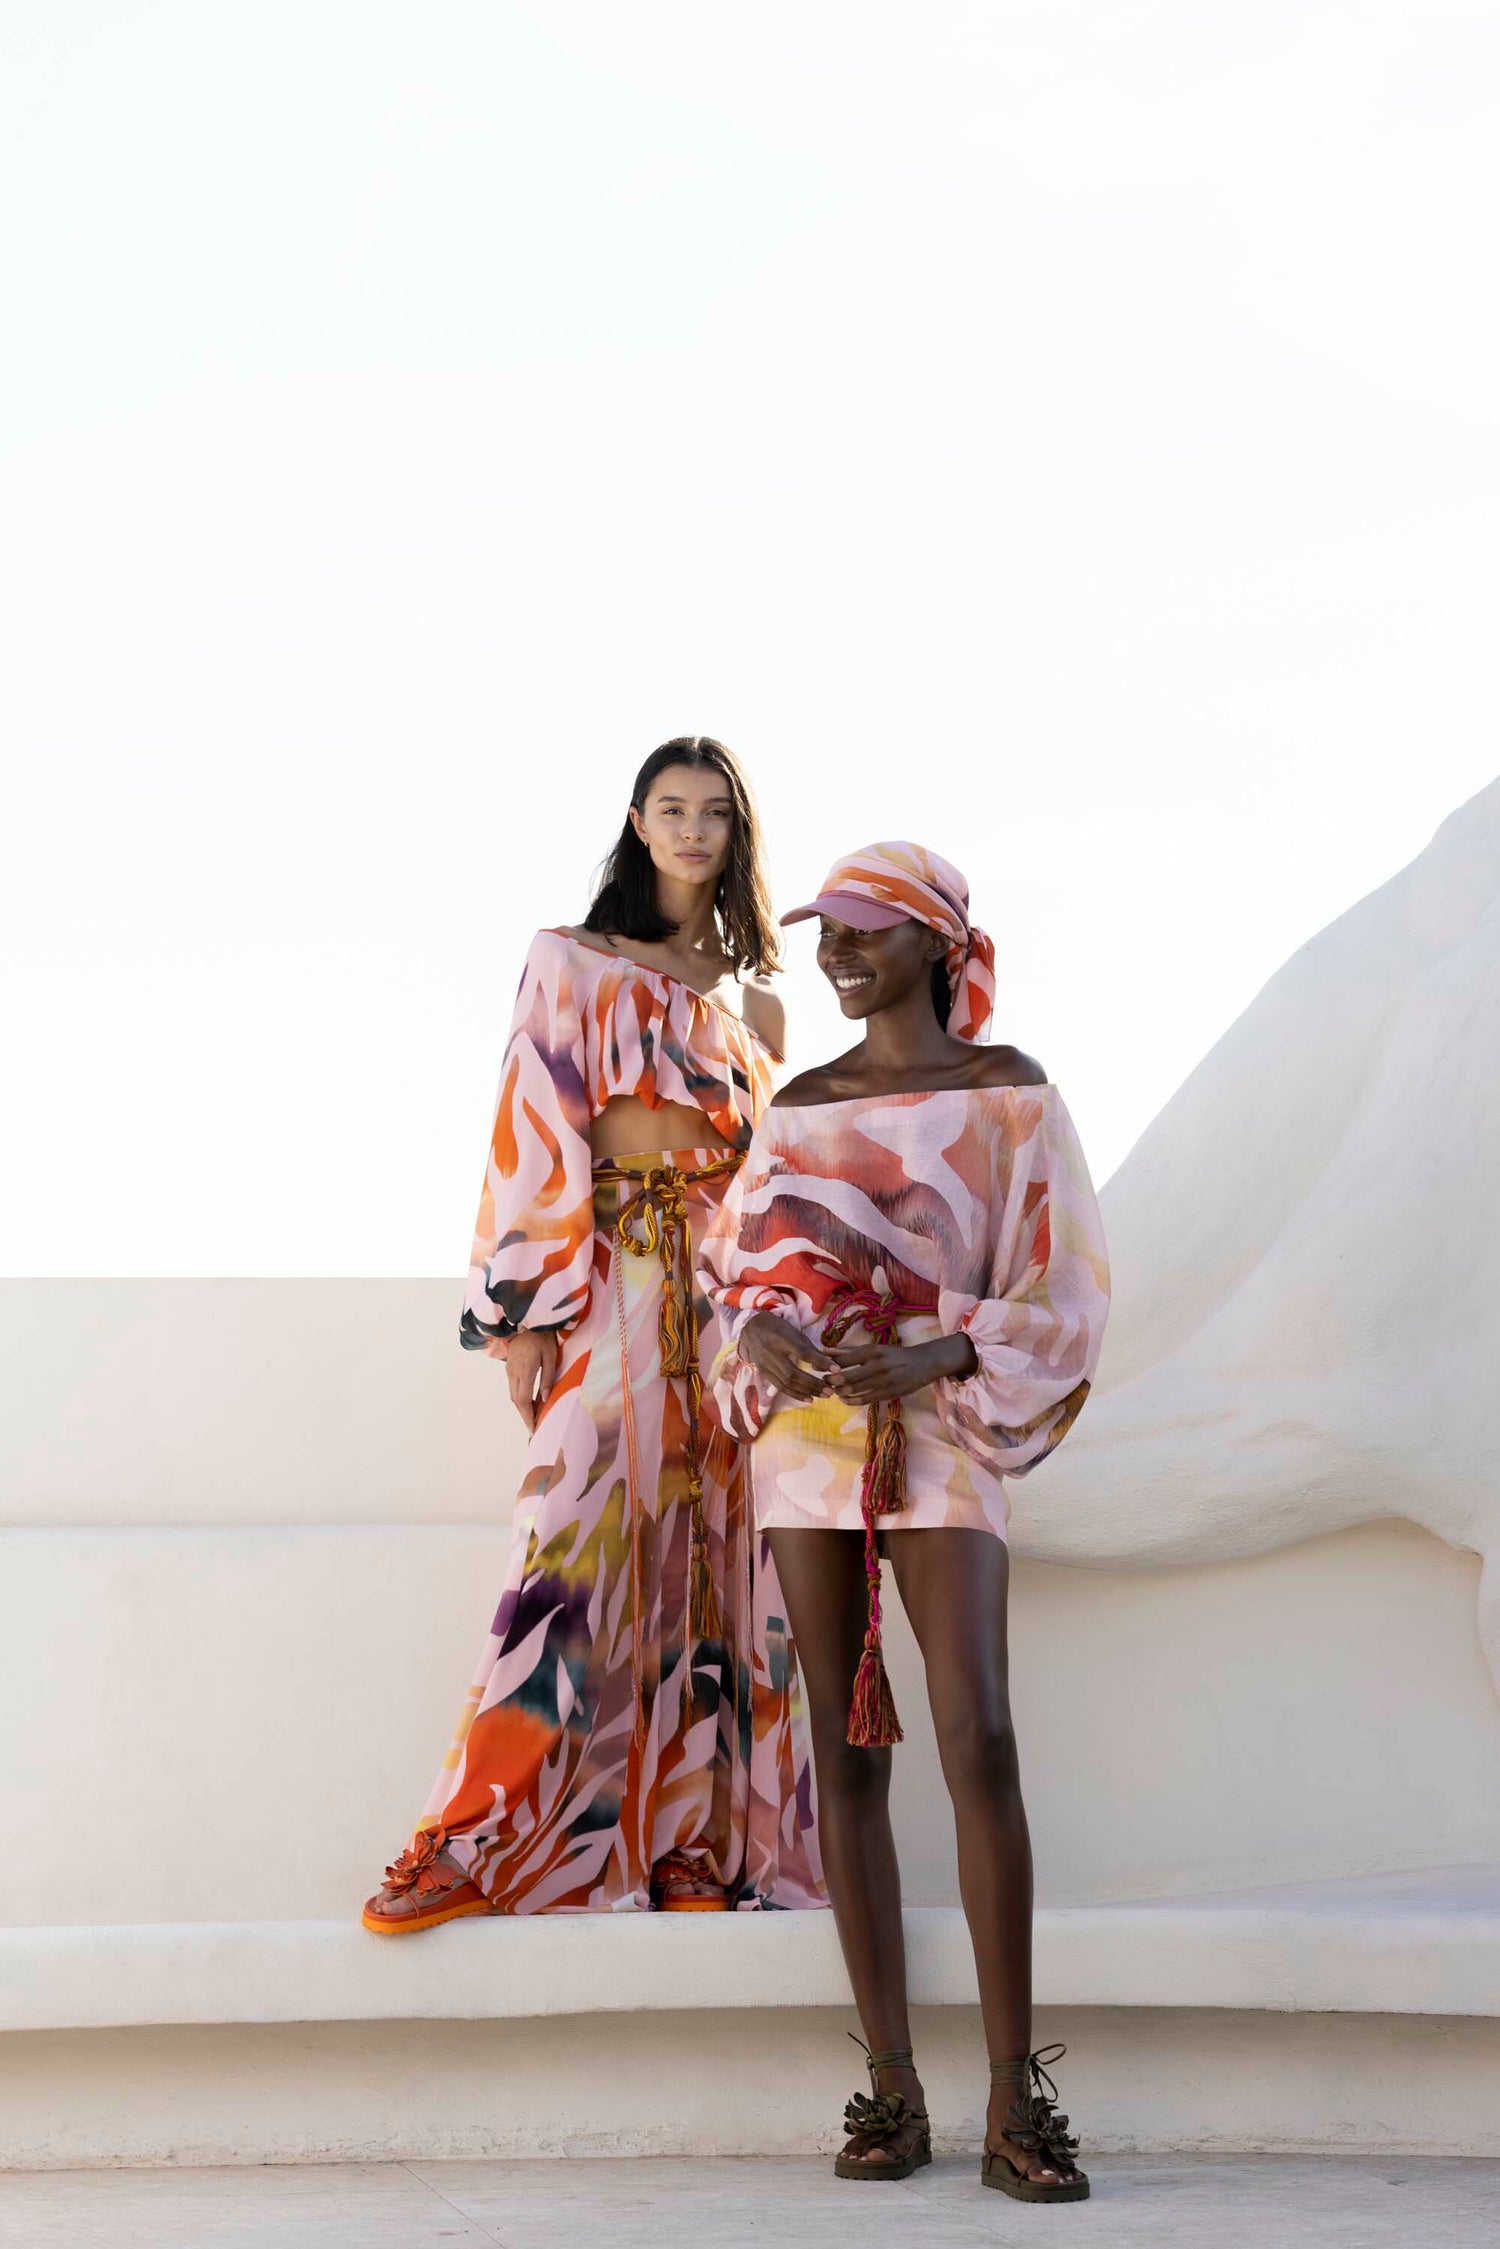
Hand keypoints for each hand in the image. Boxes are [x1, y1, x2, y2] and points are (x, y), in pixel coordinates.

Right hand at [506, 1330, 559, 1431]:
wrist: (526, 1321)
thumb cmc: (542, 1337)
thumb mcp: (550, 1356)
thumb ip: (547, 1378)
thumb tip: (544, 1399)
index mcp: (525, 1371)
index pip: (524, 1400)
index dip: (528, 1416)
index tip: (533, 1428)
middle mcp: (514, 1373)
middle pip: (517, 1401)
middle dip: (525, 1415)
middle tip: (535, 1427)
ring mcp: (509, 1370)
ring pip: (513, 1395)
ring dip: (522, 1408)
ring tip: (534, 1417)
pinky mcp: (509, 1367)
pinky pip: (513, 1388)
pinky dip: (520, 1398)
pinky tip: (530, 1401)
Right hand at [738, 1312, 839, 1400]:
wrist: (751, 1329)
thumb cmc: (778, 1328)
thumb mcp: (794, 1331)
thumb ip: (809, 1347)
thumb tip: (827, 1362)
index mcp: (781, 1338)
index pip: (803, 1352)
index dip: (820, 1361)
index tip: (837, 1369)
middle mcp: (772, 1352)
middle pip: (794, 1373)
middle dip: (814, 1384)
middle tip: (830, 1390)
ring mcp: (765, 1364)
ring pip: (787, 1383)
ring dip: (807, 1391)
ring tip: (823, 1395)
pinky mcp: (763, 1372)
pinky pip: (780, 1387)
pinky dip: (796, 1394)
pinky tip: (809, 1399)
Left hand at [825, 1332, 976, 1405]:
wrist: (923, 1364)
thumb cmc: (894, 1355)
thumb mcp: (874, 1349)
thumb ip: (850, 1351)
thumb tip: (826, 1350)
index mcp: (872, 1351)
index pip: (843, 1359)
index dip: (827, 1365)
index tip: (818, 1368)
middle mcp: (877, 1365)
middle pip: (846, 1376)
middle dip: (831, 1381)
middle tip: (824, 1382)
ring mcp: (883, 1380)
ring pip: (854, 1390)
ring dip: (840, 1392)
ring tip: (834, 1391)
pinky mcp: (888, 1393)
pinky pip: (864, 1399)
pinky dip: (851, 1401)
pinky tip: (844, 1400)